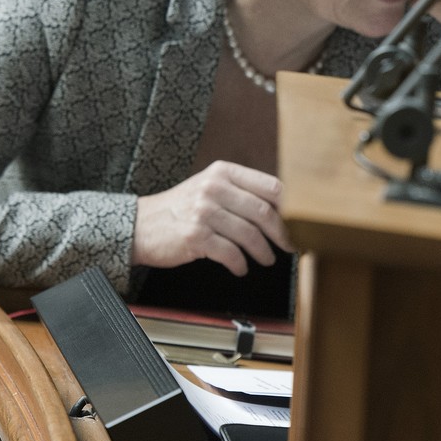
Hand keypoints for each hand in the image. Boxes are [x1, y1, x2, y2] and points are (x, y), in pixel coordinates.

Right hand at [132, 161, 292, 275]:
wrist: (140, 225)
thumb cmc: (181, 208)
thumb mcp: (209, 187)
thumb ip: (241, 191)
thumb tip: (284, 208)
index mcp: (223, 172)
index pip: (271, 186)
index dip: (291, 207)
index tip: (299, 223)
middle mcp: (213, 188)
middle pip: (264, 212)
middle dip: (282, 234)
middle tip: (289, 246)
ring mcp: (203, 212)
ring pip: (250, 235)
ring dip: (263, 252)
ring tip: (267, 259)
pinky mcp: (195, 236)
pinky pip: (230, 253)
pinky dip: (240, 264)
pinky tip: (241, 268)